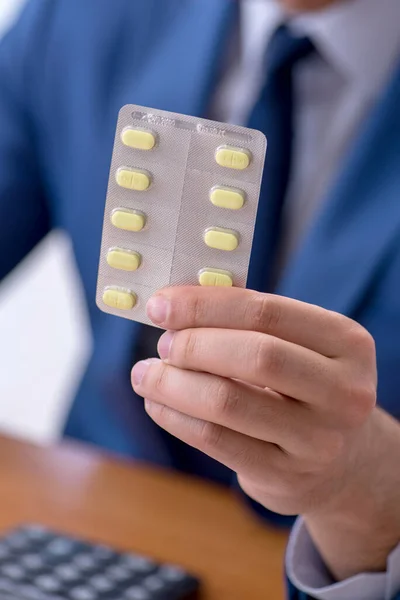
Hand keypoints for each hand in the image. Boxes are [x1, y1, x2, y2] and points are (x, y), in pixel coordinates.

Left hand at [131, 287, 399, 579]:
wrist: (339, 458)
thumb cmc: (302, 385)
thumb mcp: (296, 347)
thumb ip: (247, 322)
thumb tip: (173, 304)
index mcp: (347, 343)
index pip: (267, 311)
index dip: (206, 305)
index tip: (160, 304)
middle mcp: (344, 392)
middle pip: (256, 356)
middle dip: (194, 345)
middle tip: (162, 344)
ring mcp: (319, 441)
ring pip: (229, 402)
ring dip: (173, 384)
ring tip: (145, 374)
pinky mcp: (286, 477)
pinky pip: (217, 441)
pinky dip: (176, 418)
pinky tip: (157, 403)